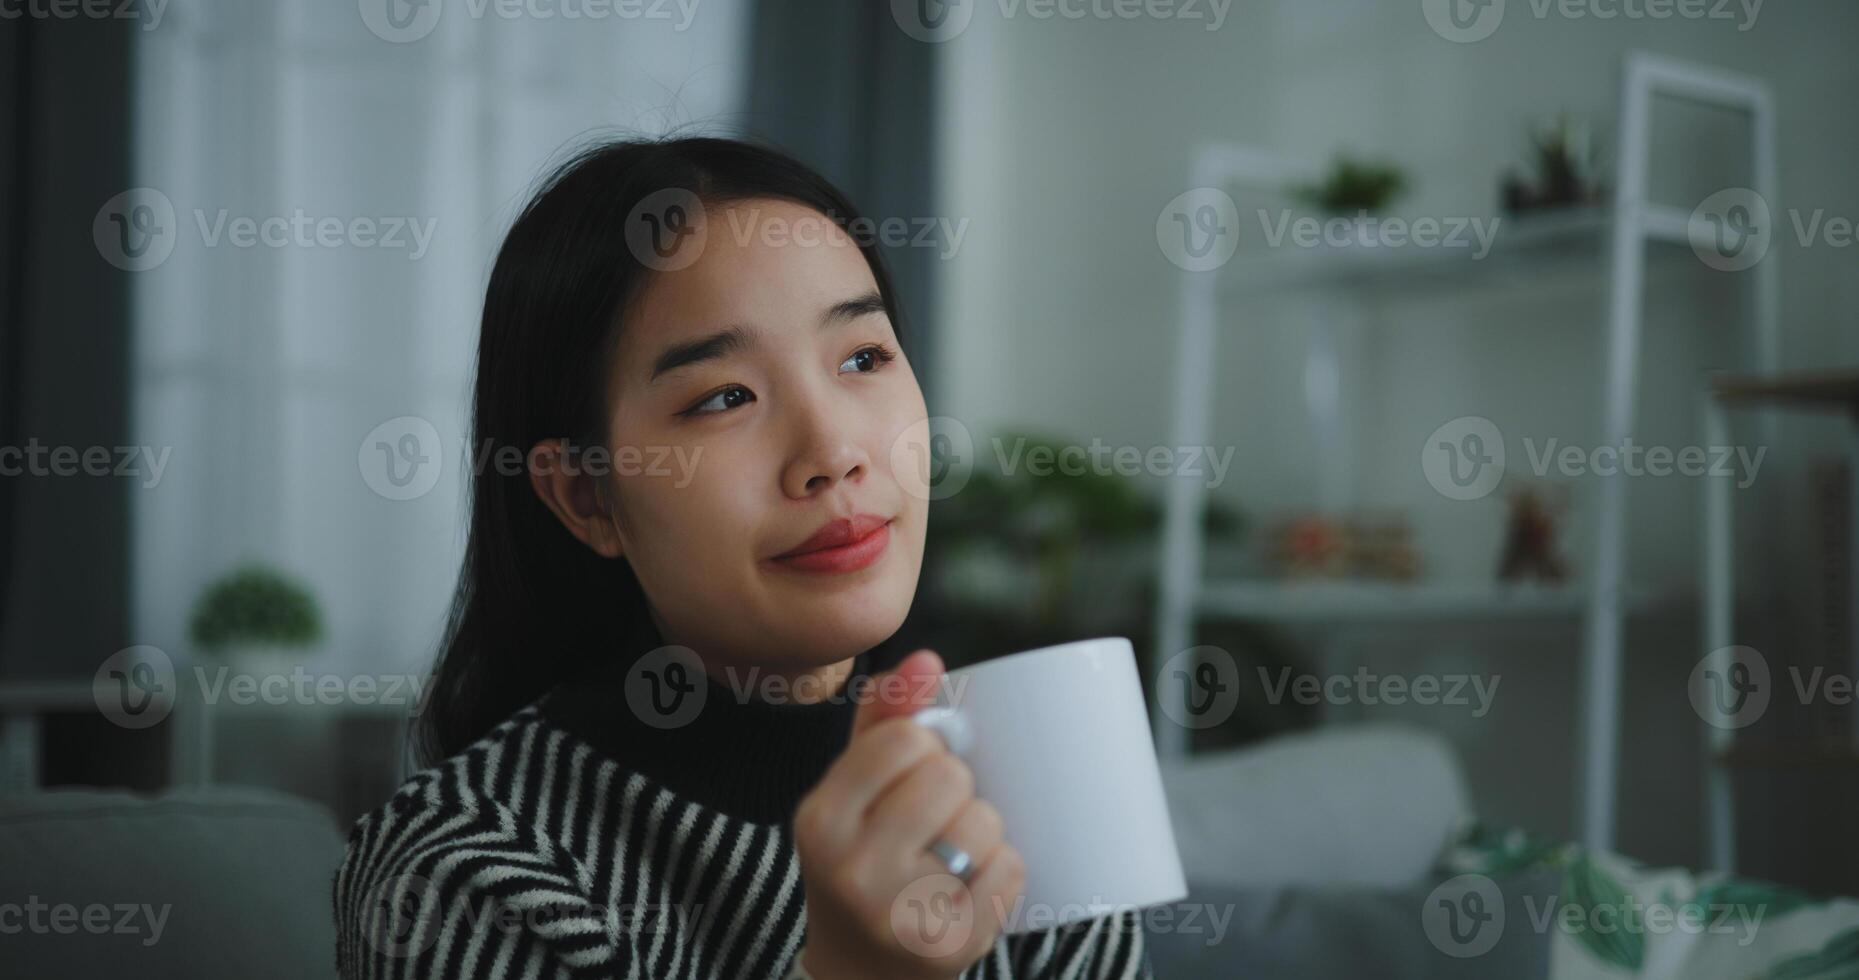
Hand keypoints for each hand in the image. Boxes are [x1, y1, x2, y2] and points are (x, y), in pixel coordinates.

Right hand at [792, 650, 1024, 979]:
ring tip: (949, 856)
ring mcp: (902, 914)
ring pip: (985, 821)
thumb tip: (927, 660)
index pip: (906, 738)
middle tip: (931, 821)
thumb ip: (882, 717)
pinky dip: (1001, 871)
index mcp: (820, 819)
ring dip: (980, 832)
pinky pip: (1010, 869)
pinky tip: (967, 888)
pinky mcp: (952, 947)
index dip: (923, 747)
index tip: (909, 775)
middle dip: (953, 789)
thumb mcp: (851, 790)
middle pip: (950, 776)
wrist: (859, 972)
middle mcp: (852, 870)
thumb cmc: (861, 861)